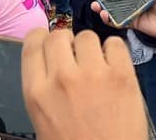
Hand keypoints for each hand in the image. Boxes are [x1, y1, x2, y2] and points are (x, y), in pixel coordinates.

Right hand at [22, 28, 147, 139]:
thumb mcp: (43, 121)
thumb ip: (44, 88)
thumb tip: (50, 61)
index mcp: (37, 93)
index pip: (32, 44)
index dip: (41, 37)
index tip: (48, 41)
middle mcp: (62, 78)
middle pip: (59, 35)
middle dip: (66, 42)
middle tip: (75, 57)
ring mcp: (93, 74)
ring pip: (87, 35)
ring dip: (91, 47)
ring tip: (97, 65)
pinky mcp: (122, 74)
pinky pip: (115, 43)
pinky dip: (115, 51)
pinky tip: (114, 67)